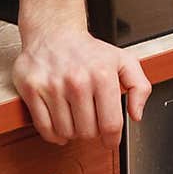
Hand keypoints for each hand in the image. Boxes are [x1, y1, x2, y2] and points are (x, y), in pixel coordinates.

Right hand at [12, 29, 151, 147]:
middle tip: (90, 119)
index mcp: (102, 74)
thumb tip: (136, 114)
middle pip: (88, 132)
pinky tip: (60, 122)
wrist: (55, 33)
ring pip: (66, 132)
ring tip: (75, 116)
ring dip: (72, 131)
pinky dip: (54, 133)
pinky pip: (44, 129)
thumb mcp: (124, 61)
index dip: (112, 139)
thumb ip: (139, 87)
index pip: (110, 124)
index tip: (110, 141)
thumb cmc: (89, 51)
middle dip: (92, 131)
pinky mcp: (32, 90)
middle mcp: (77, 80)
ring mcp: (52, 86)